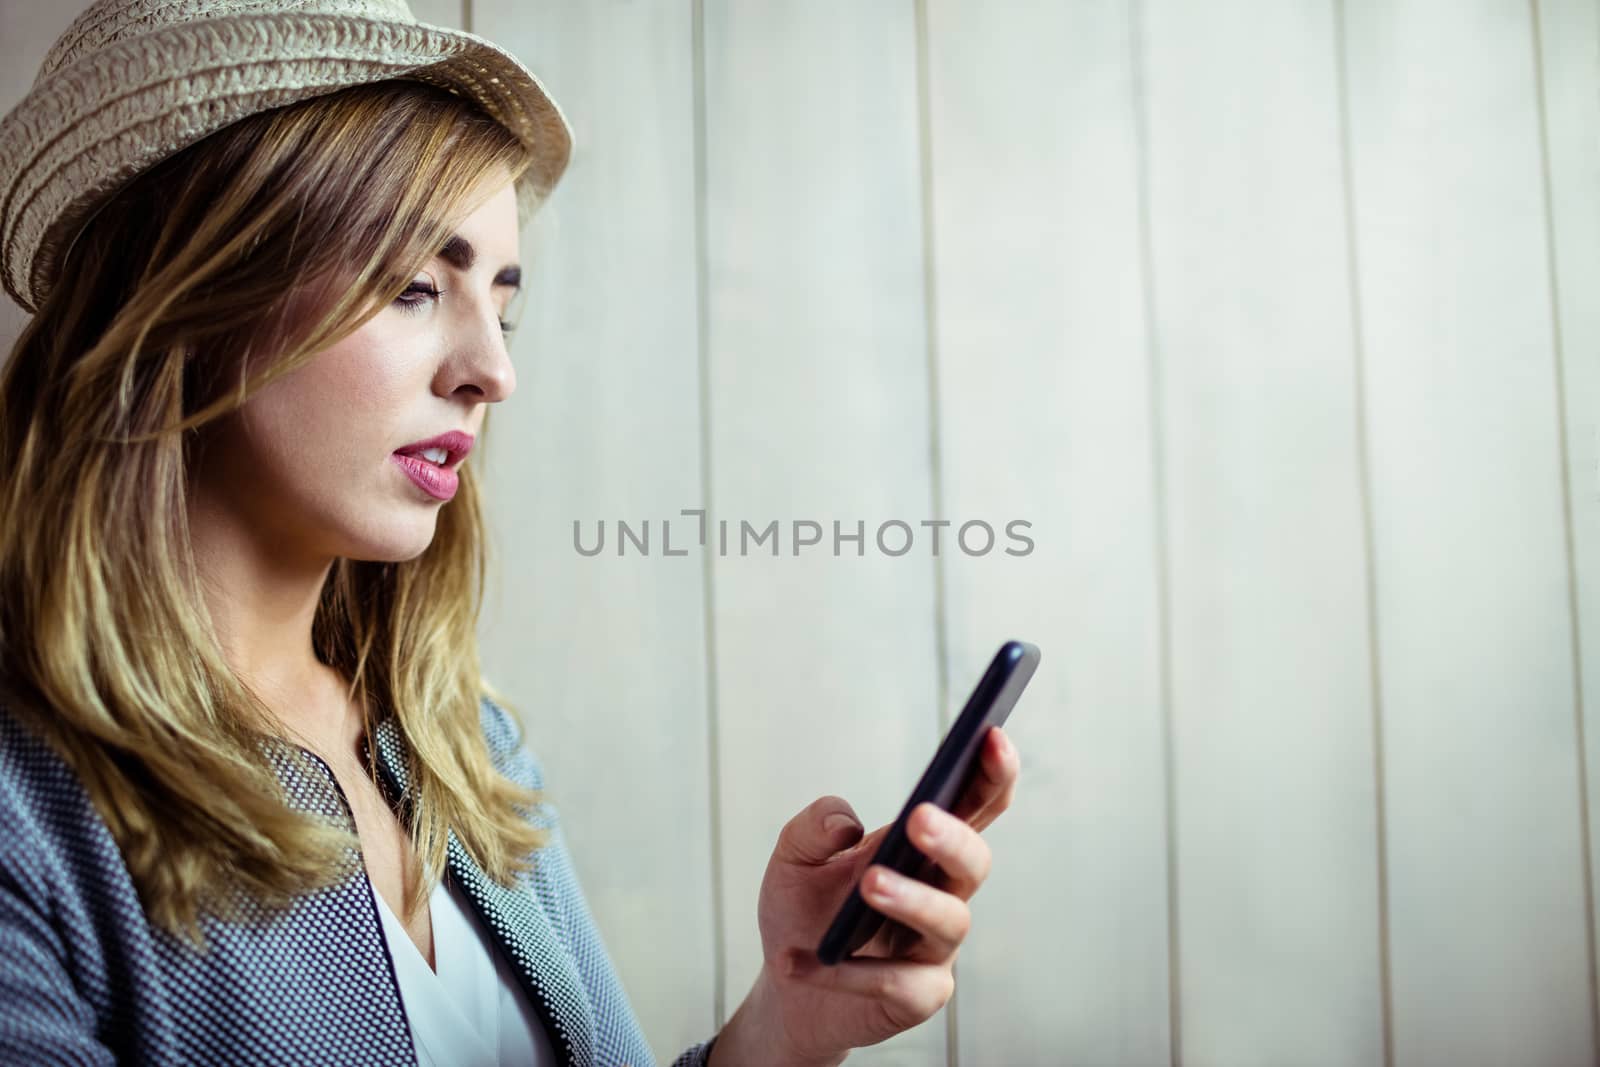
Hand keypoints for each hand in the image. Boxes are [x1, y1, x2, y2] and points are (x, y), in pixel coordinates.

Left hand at [710, 725, 1021, 1066]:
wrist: (787, 988)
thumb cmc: (805, 913)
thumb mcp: (793, 860)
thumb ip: (812, 828)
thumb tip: (846, 823)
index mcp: (922, 847)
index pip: (974, 806)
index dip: (992, 773)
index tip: (991, 736)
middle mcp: (941, 892)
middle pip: (973, 861)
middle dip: (952, 838)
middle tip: (918, 818)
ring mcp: (935, 947)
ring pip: (949, 920)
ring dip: (911, 899)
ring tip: (869, 884)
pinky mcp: (919, 995)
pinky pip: (901, 983)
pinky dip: (853, 972)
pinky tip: (809, 962)